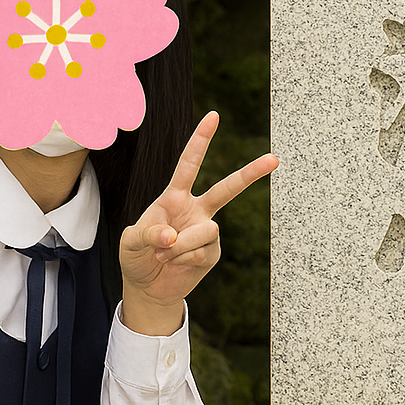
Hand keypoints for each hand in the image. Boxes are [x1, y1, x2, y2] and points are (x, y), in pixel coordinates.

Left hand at [118, 111, 277, 336]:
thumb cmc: (136, 257)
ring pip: (207, 229)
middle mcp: (195, 210)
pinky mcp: (212, 254)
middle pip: (226, 188)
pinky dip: (183, 259)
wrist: (147, 288)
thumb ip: (147, 234)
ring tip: (162, 255)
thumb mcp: (130, 242)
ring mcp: (206, 232)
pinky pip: (202, 252)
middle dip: (250, 173)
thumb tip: (172, 236)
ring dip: (180, 244)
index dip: (200, 140)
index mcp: (174, 197)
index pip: (189, 164)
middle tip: (274, 158)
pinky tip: (174, 265)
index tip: (213, 116)